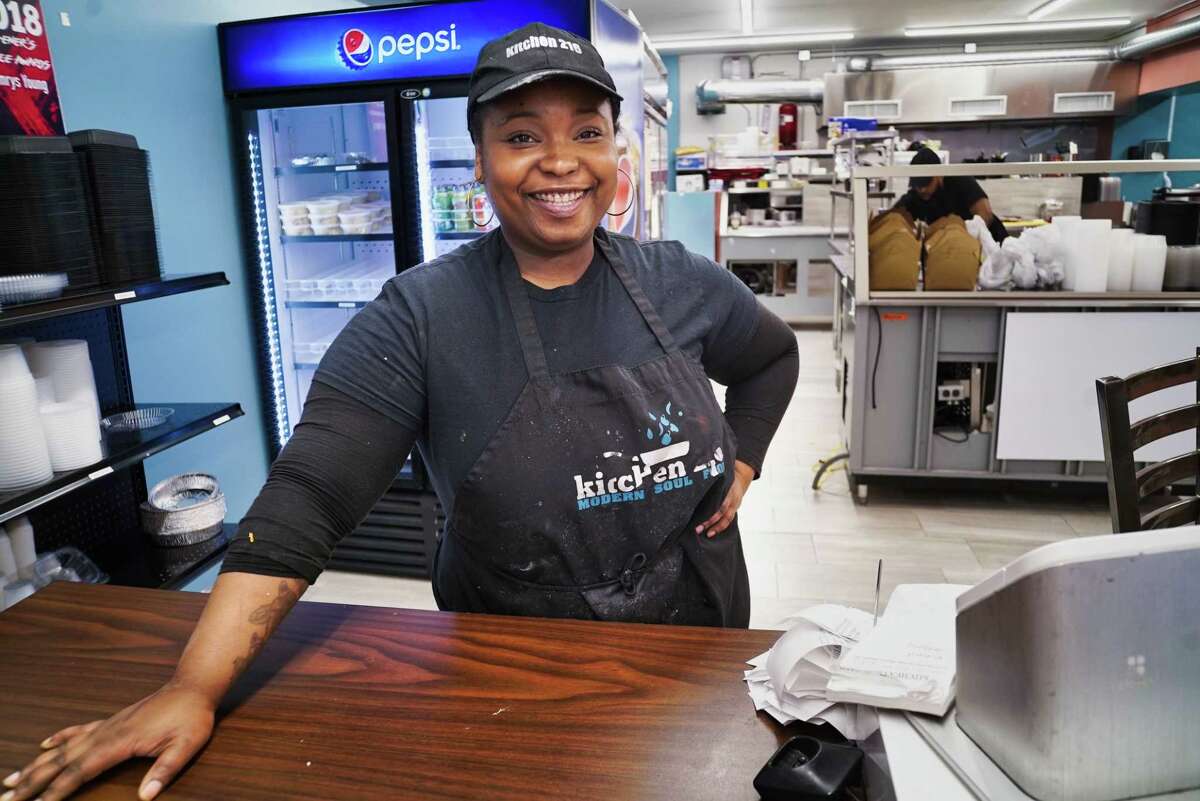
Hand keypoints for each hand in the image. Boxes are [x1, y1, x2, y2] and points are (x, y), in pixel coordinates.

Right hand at [3, 680, 215, 800]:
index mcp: (120, 742)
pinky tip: (44, 745)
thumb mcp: (186, 746)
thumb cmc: (191, 718)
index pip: (80, 772)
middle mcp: (106, 733)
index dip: (56, 791)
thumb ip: (166, 770)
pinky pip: (78, 730)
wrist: (193, 687)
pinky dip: (59, 738)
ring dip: (37, 764)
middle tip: (6, 799)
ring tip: (12, 780)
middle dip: (33, 782)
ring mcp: (107, 725)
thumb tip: (147, 796)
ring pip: (63, 748)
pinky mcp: (112, 721)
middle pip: (61, 762)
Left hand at [695, 460, 755, 537]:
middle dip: (710, 522)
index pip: (720, 504)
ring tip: (707, 534)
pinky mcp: (734, 510)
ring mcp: (735, 506)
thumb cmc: (725, 478)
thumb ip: (709, 482)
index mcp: (728, 490)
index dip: (712, 514)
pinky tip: (712, 532)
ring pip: (727, 519)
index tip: (701, 520)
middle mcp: (732, 499)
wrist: (741, 479)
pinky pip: (728, 521)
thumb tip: (690, 483)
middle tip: (698, 529)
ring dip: (717, 528)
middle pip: (721, 513)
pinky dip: (721, 527)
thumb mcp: (720, 477)